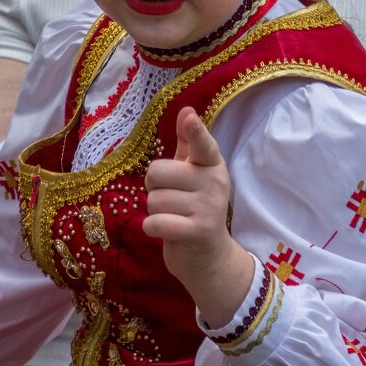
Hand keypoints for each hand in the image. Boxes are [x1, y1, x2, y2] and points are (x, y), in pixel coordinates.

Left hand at [143, 106, 232, 283]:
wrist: (208, 256)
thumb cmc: (194, 205)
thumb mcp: (192, 172)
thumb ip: (188, 142)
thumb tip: (187, 109)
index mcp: (212, 164)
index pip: (202, 144)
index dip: (194, 130)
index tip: (189, 117)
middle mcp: (214, 182)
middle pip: (156, 172)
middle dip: (153, 188)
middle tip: (170, 199)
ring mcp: (208, 208)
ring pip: (153, 199)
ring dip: (154, 210)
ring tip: (172, 216)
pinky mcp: (198, 232)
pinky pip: (155, 221)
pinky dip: (151, 227)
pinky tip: (165, 230)